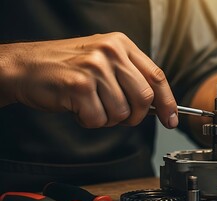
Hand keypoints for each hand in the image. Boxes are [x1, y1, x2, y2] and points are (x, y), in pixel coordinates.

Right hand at [0, 32, 176, 127]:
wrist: (25, 66)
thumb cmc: (66, 67)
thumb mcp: (103, 61)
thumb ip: (130, 77)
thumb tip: (158, 106)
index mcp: (121, 44)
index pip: (156, 76)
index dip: (168, 102)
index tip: (172, 119)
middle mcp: (110, 52)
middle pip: (144, 97)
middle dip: (135, 116)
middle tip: (120, 116)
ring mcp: (94, 67)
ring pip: (121, 112)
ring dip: (108, 118)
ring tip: (91, 105)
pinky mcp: (79, 85)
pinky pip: (99, 119)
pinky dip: (90, 121)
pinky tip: (78, 108)